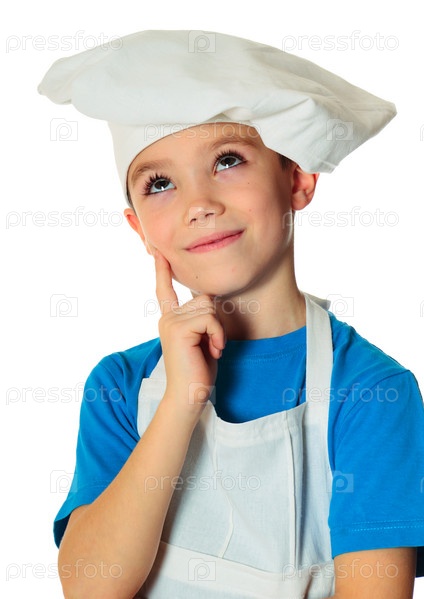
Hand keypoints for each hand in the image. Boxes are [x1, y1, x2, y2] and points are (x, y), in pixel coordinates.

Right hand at [154, 250, 225, 426]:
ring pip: (209, 307)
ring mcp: (170, 322)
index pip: (165, 290)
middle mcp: (167, 317)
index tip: (158, 252)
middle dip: (216, 321)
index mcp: (171, 319)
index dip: (162, 270)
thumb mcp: (201, 338)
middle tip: (211, 344)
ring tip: (211, 348)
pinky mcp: (178, 329)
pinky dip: (218, 335)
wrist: (189, 396)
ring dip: (218, 330)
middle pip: (204, 298)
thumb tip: (209, 299)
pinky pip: (210, 319)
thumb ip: (201, 318)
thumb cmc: (198, 370)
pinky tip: (213, 351)